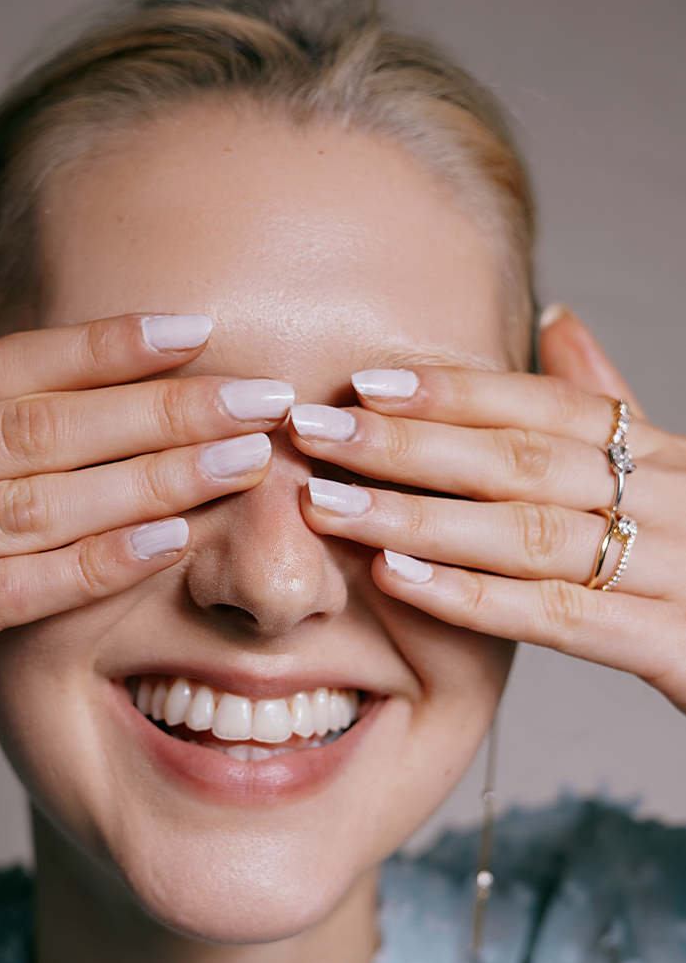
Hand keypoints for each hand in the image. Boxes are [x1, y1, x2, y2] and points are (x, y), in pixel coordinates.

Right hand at [0, 266, 292, 750]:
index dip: (98, 347)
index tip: (192, 331)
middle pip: (32, 429)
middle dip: (155, 410)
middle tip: (255, 397)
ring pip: (29, 503)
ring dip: (146, 479)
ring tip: (237, 461)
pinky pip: (0, 592)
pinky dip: (89, 564)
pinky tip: (165, 541)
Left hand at [289, 310, 685, 713]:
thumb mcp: (674, 475)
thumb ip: (613, 402)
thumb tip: (554, 315)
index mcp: (662, 455)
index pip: (545, 405)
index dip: (454, 390)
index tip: (364, 380)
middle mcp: (671, 499)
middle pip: (522, 458)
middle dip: (409, 444)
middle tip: (314, 431)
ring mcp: (678, 570)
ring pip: (529, 532)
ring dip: (420, 516)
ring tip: (331, 505)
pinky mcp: (679, 647)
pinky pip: (563, 617)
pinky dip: (475, 597)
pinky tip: (400, 579)